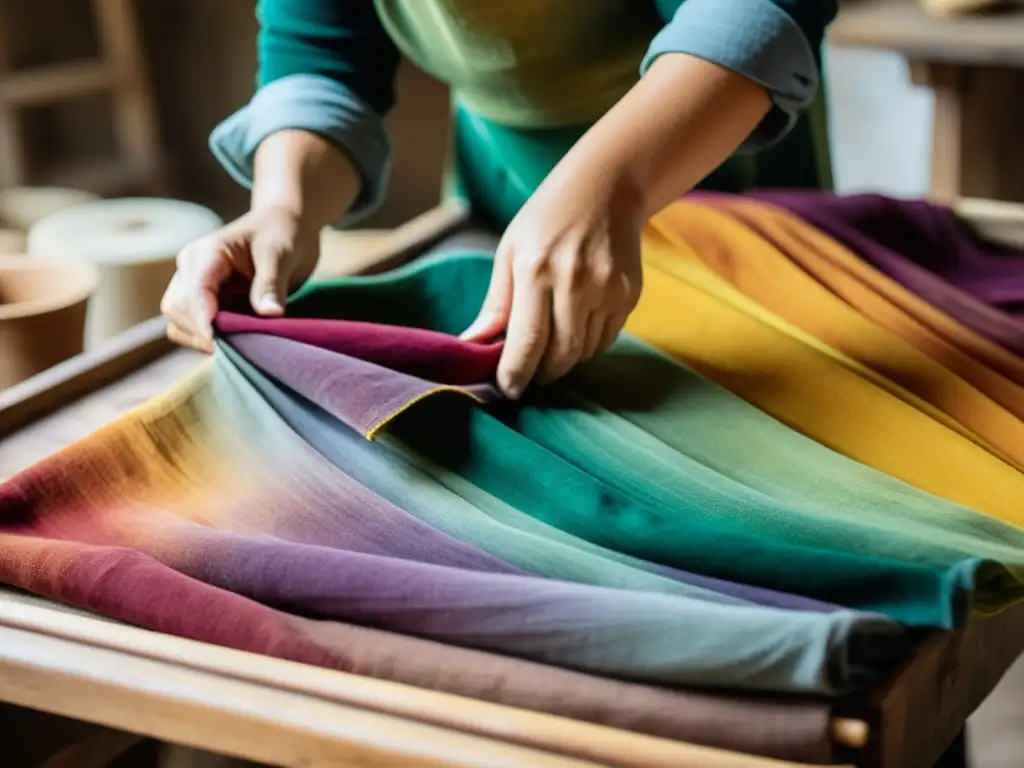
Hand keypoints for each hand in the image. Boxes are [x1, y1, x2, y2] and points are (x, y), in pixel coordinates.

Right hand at [160, 205, 319, 351]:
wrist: (285, 227)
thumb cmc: (282, 233)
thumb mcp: (280, 254)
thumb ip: (271, 284)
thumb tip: (269, 314)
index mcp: (206, 253)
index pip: (193, 293)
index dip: (203, 321)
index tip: (220, 343)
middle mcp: (191, 269)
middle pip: (177, 310)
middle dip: (204, 332)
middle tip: (241, 347)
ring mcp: (193, 286)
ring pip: (179, 323)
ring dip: (204, 339)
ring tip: (241, 345)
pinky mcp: (204, 301)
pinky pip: (194, 328)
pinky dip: (209, 340)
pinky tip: (237, 342)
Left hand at [460, 180, 643, 398]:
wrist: (606, 189)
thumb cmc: (547, 220)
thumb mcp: (510, 250)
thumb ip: (496, 302)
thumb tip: (472, 345)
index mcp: (536, 269)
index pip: (528, 340)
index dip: (516, 373)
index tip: (508, 390)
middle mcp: (576, 280)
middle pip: (561, 354)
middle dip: (542, 374)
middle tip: (528, 378)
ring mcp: (608, 288)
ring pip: (584, 350)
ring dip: (564, 360)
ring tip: (550, 350)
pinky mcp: (629, 294)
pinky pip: (606, 338)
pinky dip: (588, 345)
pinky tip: (575, 328)